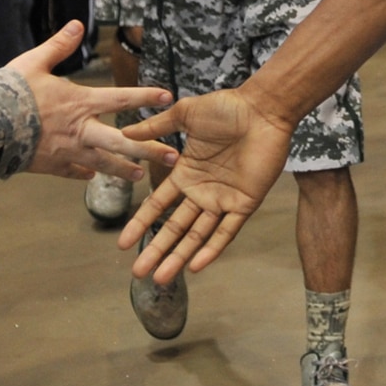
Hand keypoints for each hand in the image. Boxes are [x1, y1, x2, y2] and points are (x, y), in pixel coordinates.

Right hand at [10, 21, 177, 180]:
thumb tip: (77, 25)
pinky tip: (91, 176)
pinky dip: (83, 173)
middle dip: (149, 150)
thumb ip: (59, 46)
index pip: (121, 98)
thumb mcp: (33, 63)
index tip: (168, 97)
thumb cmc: (8, 92)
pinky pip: (71, 172)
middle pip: (122, 142)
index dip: (145, 96)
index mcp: (79, 103)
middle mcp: (79, 130)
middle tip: (172, 157)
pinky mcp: (49, 166)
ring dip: (123, 169)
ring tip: (140, 175)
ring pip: (102, 164)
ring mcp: (66, 151)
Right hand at [119, 87, 295, 282]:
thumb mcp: (184, 114)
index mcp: (186, 174)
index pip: (158, 206)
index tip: (123, 244)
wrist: (262, 109)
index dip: (141, 224)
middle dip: (157, 250)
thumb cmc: (227, 108)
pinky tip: (196, 266)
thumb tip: (126, 133)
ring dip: (179, 256)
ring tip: (160, 277)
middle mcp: (203, 191)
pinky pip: (227, 231)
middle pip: (175, 228)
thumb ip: (155, 126)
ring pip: (197, 235)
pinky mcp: (245, 203)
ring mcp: (224, 199)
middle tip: (137, 273)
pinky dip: (212, 248)